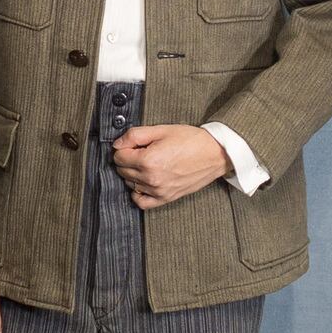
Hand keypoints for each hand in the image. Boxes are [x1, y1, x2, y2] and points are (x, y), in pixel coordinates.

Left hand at [111, 124, 229, 208]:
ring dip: (133, 174)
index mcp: (148, 160)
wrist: (214, 154)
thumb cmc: (191, 140)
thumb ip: (135, 135)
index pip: (118, 157)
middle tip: (140, 151)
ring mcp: (158, 191)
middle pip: (122, 171)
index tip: (133, 144)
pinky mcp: (166, 198)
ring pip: (130, 184)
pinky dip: (138, 193)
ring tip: (146, 164)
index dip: (124, 148)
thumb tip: (117, 144)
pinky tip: (144, 183)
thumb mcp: (161, 130)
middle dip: (127, 160)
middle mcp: (151, 178)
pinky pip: (141, 202)